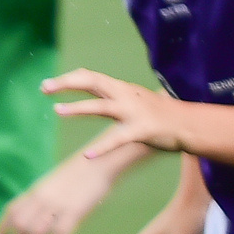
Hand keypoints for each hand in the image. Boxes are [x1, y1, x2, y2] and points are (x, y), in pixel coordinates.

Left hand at [0, 152, 124, 233]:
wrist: (99, 161)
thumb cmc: (76, 175)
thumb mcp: (51, 185)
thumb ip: (40, 200)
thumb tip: (31, 221)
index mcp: (35, 191)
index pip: (12, 211)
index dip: (1, 228)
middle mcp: (42, 198)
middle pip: (21, 225)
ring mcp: (58, 205)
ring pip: (36, 231)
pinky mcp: (75, 211)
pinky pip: (61, 232)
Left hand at [47, 69, 187, 151]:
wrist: (189, 124)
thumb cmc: (160, 114)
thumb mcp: (133, 100)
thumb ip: (112, 96)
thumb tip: (93, 89)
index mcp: (121, 89)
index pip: (90, 77)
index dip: (68, 79)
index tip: (47, 85)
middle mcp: (125, 95)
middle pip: (92, 83)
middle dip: (67, 84)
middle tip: (44, 88)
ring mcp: (133, 112)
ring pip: (101, 107)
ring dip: (79, 108)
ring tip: (57, 111)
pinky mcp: (142, 130)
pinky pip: (119, 139)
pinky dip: (102, 147)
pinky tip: (88, 156)